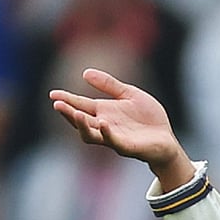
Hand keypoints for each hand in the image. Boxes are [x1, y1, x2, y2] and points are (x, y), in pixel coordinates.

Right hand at [49, 69, 195, 187]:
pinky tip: (103, 123)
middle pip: (81, 121)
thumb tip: (84, 72)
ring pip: (91, 135)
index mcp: (103, 112)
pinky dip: (107, 133)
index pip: (80, 105)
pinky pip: (113, 141)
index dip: (67, 99)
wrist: (167, 139)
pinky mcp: (127, 147)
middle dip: (68, 113)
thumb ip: (110, 85)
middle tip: (57, 104)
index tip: (52, 93)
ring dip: (82, 126)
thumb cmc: (149, 118)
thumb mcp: (130, 94)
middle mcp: (104, 125)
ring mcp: (114, 138)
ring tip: (77, 114)